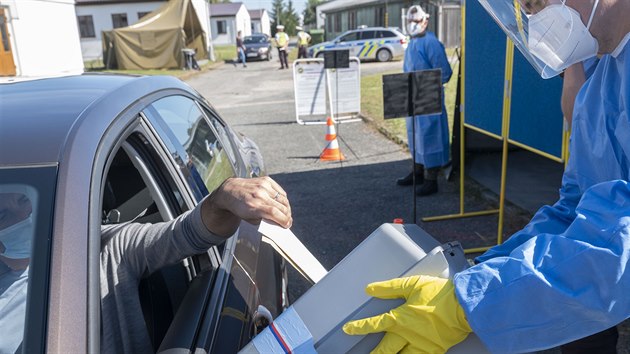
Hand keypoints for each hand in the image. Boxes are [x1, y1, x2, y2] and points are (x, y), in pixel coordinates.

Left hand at [200, 177, 291, 236]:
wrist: (230, 191)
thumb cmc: (239, 207)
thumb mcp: (249, 219)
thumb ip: (265, 220)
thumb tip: (280, 222)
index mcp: (254, 206)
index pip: (274, 213)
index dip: (284, 220)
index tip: (287, 225)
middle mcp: (260, 194)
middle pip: (281, 207)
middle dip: (287, 216)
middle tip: (288, 220)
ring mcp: (263, 186)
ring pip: (283, 199)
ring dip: (286, 208)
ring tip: (286, 213)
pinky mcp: (266, 180)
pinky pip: (280, 191)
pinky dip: (283, 199)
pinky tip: (281, 203)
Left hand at [343, 275, 471, 353]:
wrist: (464, 306)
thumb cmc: (439, 294)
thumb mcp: (412, 285)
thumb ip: (390, 288)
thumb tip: (370, 289)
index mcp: (401, 318)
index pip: (374, 324)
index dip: (359, 327)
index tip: (348, 329)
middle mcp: (407, 335)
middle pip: (385, 349)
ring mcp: (420, 345)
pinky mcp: (433, 350)